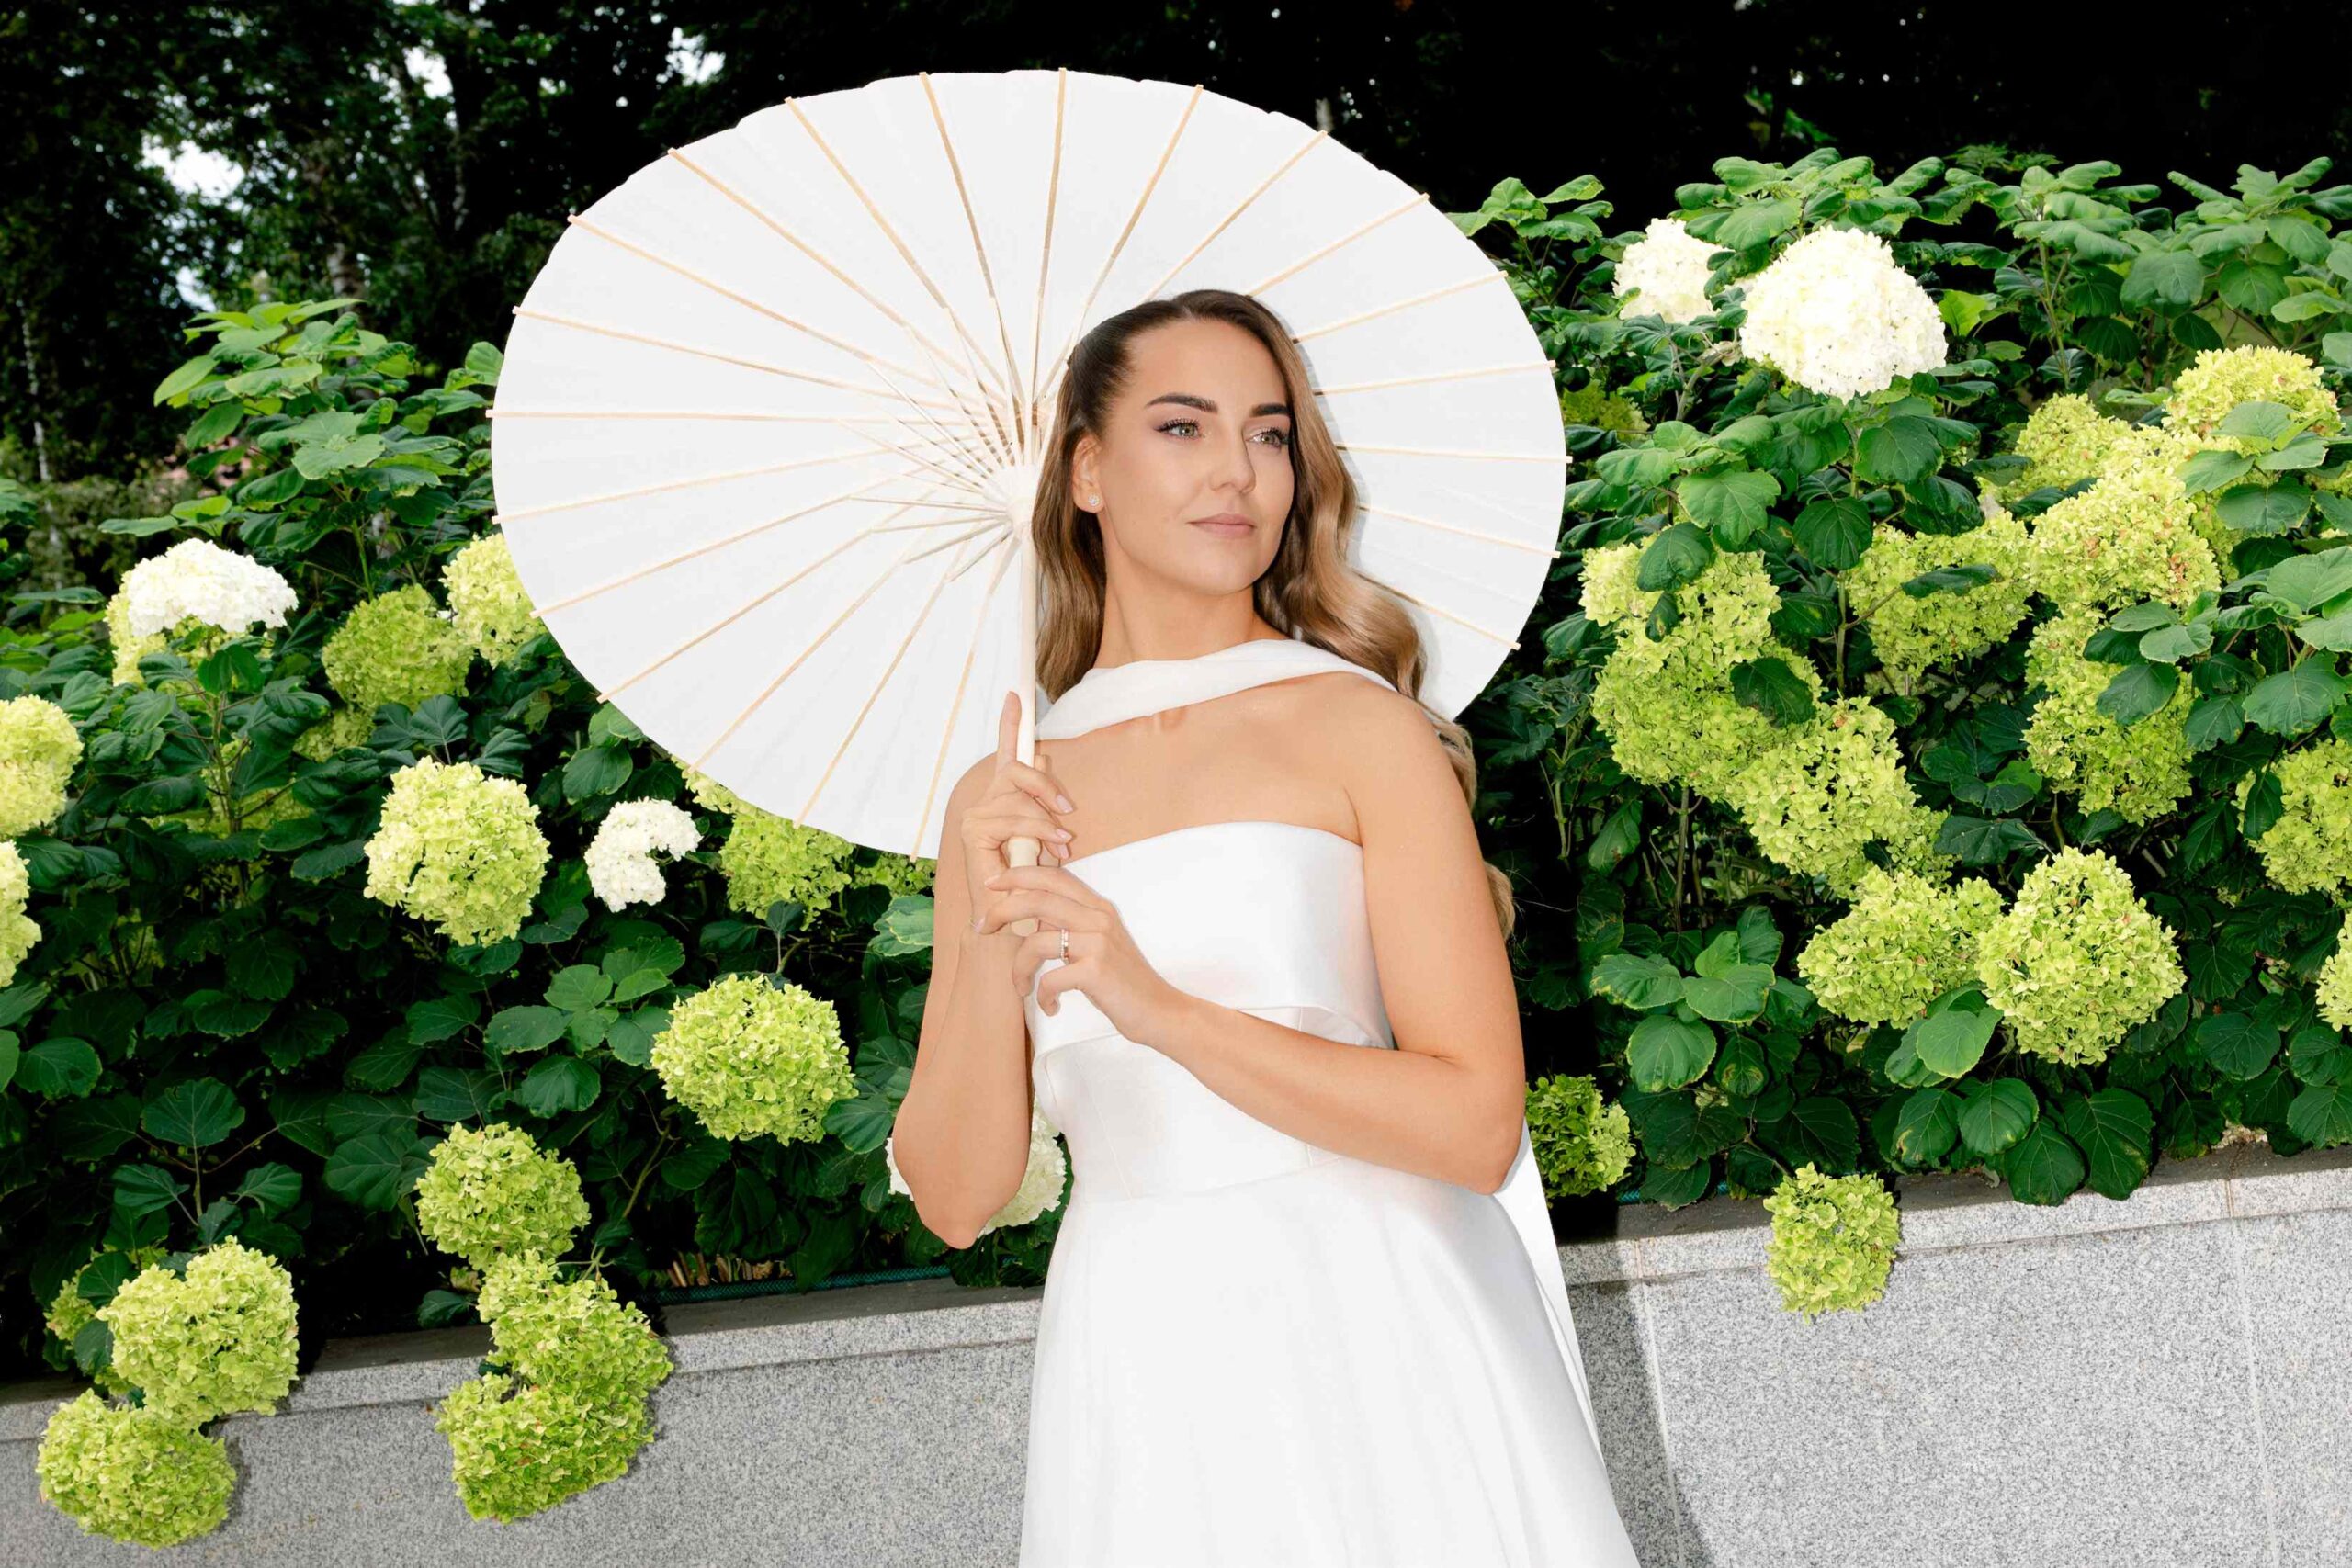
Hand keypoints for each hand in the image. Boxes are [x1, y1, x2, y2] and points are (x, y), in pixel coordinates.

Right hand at [954, 688, 1075, 926]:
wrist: (1013, 923)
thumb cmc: (1033, 885)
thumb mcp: (1048, 837)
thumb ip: (1045, 802)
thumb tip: (1048, 756)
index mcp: (1004, 801)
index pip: (1008, 755)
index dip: (1011, 723)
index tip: (1016, 693)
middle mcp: (985, 804)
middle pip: (1017, 768)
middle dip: (1044, 784)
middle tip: (1067, 812)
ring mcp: (976, 816)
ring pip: (1018, 796)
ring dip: (1046, 821)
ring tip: (1062, 848)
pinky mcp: (973, 830)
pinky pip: (1013, 816)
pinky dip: (1037, 831)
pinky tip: (1052, 848)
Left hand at [975, 861, 1188, 1042]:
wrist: (1160, 1011)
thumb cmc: (1124, 981)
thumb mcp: (1098, 944)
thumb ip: (1070, 925)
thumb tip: (1030, 917)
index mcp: (1098, 908)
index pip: (1054, 877)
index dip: (1019, 875)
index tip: (992, 885)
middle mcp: (1098, 918)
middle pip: (1038, 899)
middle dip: (1002, 911)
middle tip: (983, 927)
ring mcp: (1098, 943)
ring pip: (1036, 940)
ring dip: (1018, 967)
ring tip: (1020, 986)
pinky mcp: (1096, 971)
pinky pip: (1050, 978)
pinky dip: (1042, 994)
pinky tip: (1051, 1005)